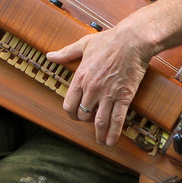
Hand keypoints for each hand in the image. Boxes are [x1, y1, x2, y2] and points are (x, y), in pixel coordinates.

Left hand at [46, 27, 150, 145]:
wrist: (132, 41)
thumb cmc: (108, 41)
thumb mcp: (83, 44)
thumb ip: (65, 53)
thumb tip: (49, 56)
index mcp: (81, 77)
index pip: (69, 104)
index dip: (71, 113)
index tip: (75, 115)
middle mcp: (92, 89)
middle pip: (83, 114)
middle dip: (84, 121)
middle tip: (89, 123)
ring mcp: (108, 94)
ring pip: (99, 121)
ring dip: (99, 133)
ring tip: (100, 141)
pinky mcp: (124, 97)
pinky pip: (118, 119)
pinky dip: (114, 132)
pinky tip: (111, 141)